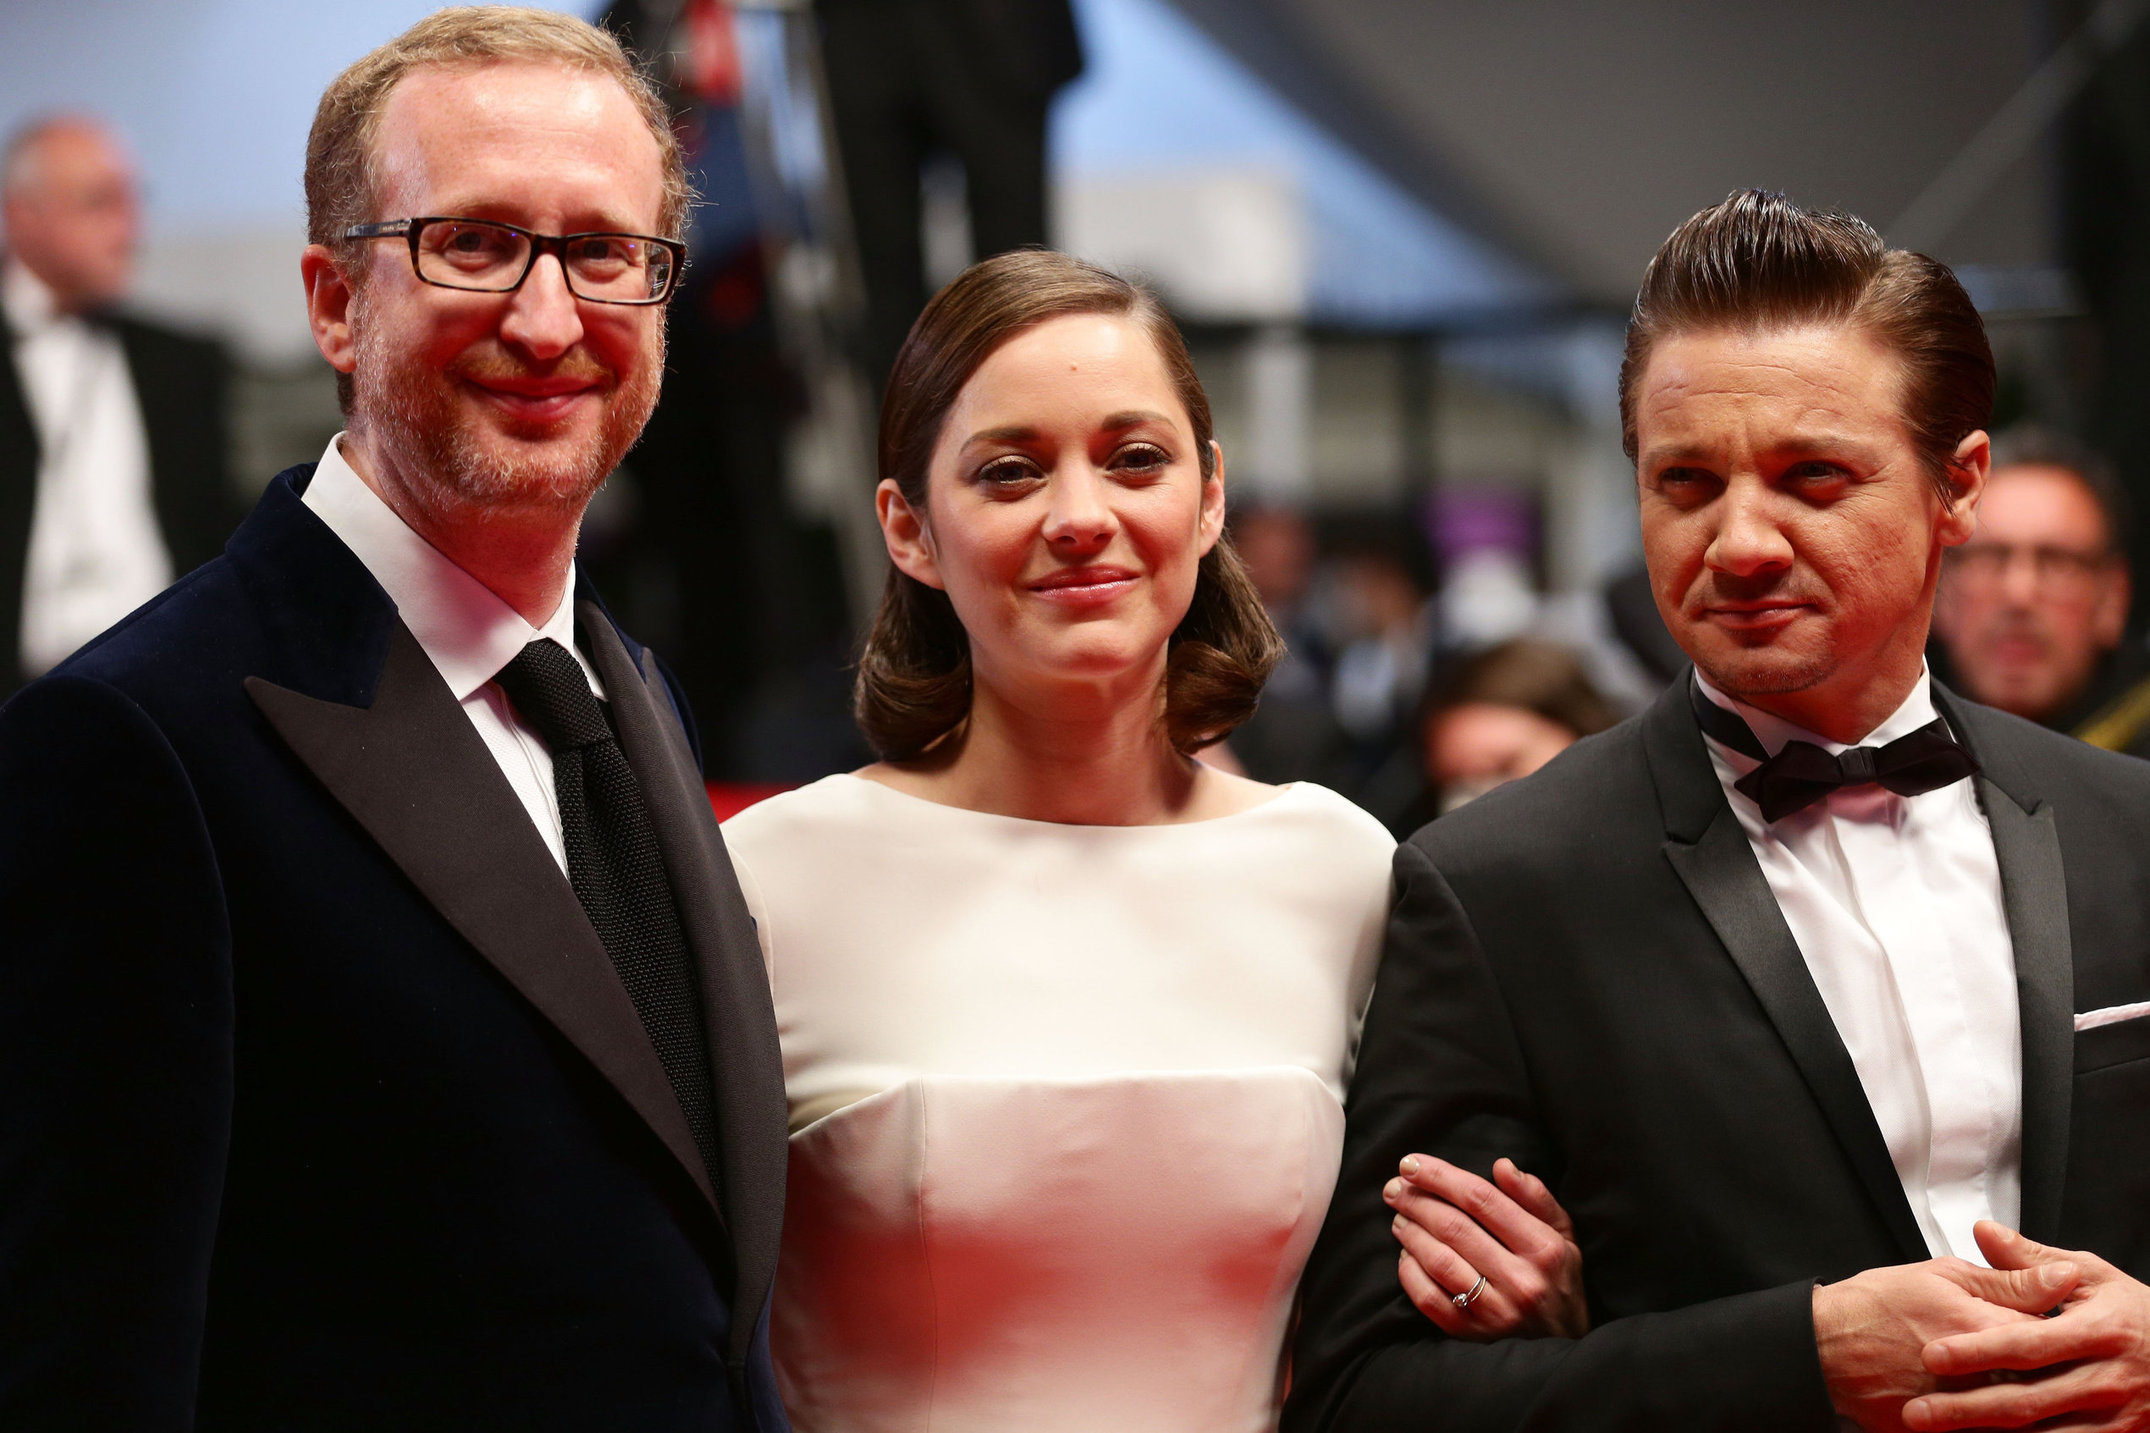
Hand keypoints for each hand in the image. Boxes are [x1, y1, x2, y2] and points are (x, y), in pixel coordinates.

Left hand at [1384, 1153, 1587, 1340]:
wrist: (1564, 1343)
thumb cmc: (1558, 1276)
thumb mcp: (1562, 1232)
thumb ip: (1535, 1197)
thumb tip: (1501, 1165)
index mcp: (1543, 1248)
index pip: (1481, 1199)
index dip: (1441, 1177)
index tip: (1411, 1163)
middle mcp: (1521, 1281)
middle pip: (1453, 1228)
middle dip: (1416, 1201)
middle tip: (1394, 1187)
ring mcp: (1496, 1312)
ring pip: (1438, 1261)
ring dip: (1409, 1232)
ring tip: (1399, 1216)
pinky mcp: (1473, 1335)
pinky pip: (1429, 1299)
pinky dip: (1409, 1271)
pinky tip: (1406, 1253)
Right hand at [1815, 1251, 2080, 1431]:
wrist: (1823, 1347)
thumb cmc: (1876, 1305)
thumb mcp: (1943, 1275)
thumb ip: (2009, 1280)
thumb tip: (2063, 1278)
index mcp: (1984, 1327)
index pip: (2055, 1336)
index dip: (2066, 1332)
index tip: (2067, 1329)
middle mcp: (1980, 1374)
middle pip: (2044, 1380)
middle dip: (2052, 1371)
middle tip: (2044, 1361)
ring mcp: (1962, 1410)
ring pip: (2021, 1414)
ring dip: (2031, 1404)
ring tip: (2021, 1388)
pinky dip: (1997, 1426)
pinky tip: (1994, 1414)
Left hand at [1902, 1222, 2149, 1430]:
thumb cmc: (2135, 1315)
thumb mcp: (2093, 1278)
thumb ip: (2033, 1261)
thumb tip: (1983, 1231)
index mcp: (2098, 1331)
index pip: (2028, 1345)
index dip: (1978, 1352)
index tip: (1931, 1355)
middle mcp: (2107, 1379)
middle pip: (2028, 1399)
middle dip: (1968, 1408)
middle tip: (1917, 1411)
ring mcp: (2116, 1417)